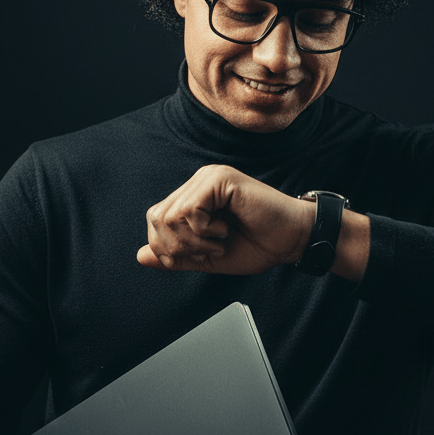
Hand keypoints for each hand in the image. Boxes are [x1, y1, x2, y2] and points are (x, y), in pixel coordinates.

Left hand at [137, 165, 314, 274]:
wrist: (291, 239)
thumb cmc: (258, 244)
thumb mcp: (208, 257)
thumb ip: (176, 256)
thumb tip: (141, 256)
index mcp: (194, 197)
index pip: (156, 219)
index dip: (166, 246)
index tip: (195, 257)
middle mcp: (198, 183)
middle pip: (157, 217)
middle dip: (177, 247)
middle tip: (208, 251)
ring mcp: (208, 177)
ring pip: (171, 215)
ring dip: (193, 241)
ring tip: (218, 242)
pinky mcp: (220, 179)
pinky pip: (190, 210)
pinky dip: (203, 231)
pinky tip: (224, 231)